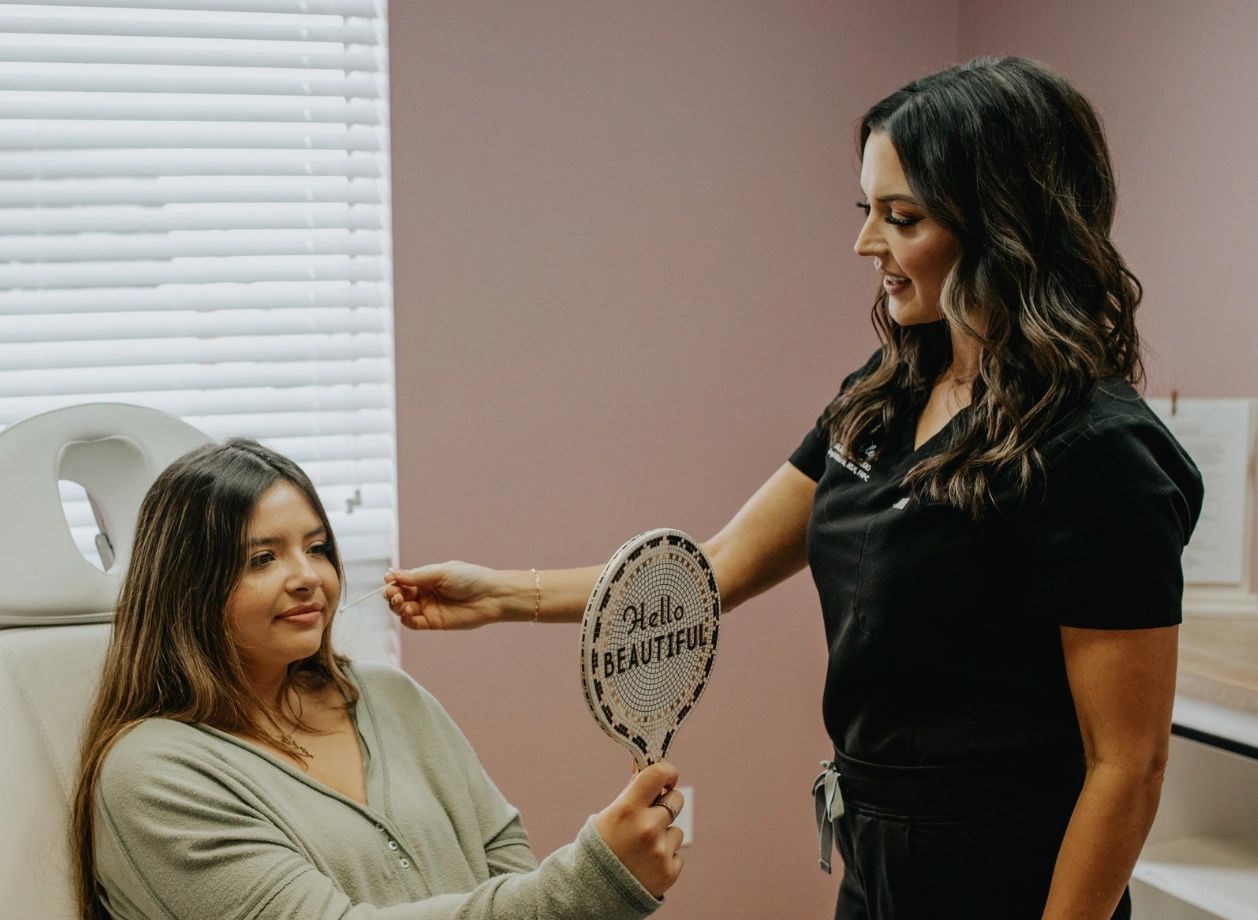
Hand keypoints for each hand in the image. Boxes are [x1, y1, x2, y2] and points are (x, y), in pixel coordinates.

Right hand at [383, 562, 505, 629]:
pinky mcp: (434, 623)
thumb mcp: (440, 573)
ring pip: (403, 609)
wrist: (491, 596)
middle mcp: (426, 593)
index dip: (393, 581)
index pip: (403, 581)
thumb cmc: (470, 578)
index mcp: (427, 578)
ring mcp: (429, 608)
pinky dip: (405, 618)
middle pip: (400, 595)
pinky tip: (407, 611)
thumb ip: (415, 576)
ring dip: (396, 606)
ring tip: (399, 601)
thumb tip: (391, 574)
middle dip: (392, 594)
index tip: (388, 580)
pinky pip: (413, 623)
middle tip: (392, 593)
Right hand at [594, 762, 684, 898]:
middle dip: (666, 803)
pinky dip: (665, 856)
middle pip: (676, 799)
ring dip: (664, 835)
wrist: (594, 892)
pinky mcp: (669, 871)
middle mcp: (647, 828)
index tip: (667, 776)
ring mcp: (660, 851)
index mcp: (628, 809)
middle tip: (651, 814)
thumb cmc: (602, 846)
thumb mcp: (610, 814)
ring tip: (642, 847)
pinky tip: (646, 863)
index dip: (667, 771)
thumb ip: (632, 793)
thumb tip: (645, 766)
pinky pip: (676, 853)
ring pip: (676, 829)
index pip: (659, 774)